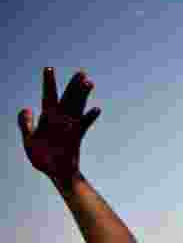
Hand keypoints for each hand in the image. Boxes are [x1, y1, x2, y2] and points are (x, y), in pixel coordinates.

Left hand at [18, 68, 100, 185]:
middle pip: (68, 99)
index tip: (49, 68)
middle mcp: (59, 121)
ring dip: (82, 95)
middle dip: (73, 86)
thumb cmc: (43, 158)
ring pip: (76, 108)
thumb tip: (26, 108)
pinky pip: (82, 126)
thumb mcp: (29, 139)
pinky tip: (96, 109)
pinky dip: (88, 118)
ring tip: (89, 82)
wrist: (56, 175)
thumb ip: (26, 124)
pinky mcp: (75, 139)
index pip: (48, 97)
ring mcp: (69, 129)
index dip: (48, 83)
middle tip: (82, 72)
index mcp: (46, 119)